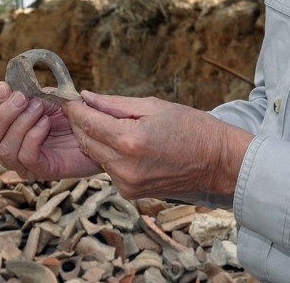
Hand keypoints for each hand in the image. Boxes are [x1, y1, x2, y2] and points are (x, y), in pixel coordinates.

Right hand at [0, 82, 101, 179]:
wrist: (96, 131)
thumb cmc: (68, 113)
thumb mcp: (46, 96)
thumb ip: (27, 91)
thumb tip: (8, 87)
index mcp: (4, 123)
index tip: (4, 87)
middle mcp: (7, 144)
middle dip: (3, 114)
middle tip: (23, 99)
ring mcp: (21, 161)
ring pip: (4, 148)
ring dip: (21, 124)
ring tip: (40, 109)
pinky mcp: (40, 171)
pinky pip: (25, 156)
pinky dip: (33, 136)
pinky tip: (46, 124)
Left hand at [64, 90, 253, 198]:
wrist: (218, 163)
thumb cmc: (192, 128)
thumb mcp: (152, 106)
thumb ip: (114, 103)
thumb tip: (87, 97)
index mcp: (129, 141)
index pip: (88, 122)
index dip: (75, 109)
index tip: (71, 101)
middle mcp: (123, 166)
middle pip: (85, 141)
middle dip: (79, 123)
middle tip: (81, 108)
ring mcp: (126, 183)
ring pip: (94, 155)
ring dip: (92, 138)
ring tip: (99, 121)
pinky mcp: (130, 192)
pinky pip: (107, 168)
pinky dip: (106, 154)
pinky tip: (115, 142)